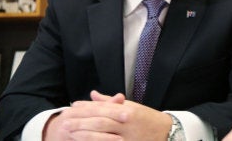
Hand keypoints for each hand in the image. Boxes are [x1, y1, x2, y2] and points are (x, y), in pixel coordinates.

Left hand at [43, 90, 172, 140]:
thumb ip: (110, 102)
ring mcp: (128, 138)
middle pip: (100, 122)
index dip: (87, 107)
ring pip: (102, 136)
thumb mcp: (131, 107)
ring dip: (85, 134)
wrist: (167, 133)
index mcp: (128, 111)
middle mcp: (127, 124)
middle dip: (81, 122)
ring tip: (70, 133)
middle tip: (65, 122)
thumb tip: (92, 94)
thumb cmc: (147, 119)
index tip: (73, 106)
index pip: (103, 108)